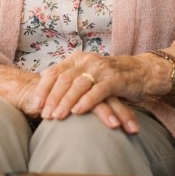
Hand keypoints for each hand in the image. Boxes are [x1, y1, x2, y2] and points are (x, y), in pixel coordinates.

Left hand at [34, 53, 153, 133]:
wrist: (139, 71)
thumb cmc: (107, 76)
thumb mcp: (85, 72)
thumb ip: (67, 75)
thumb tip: (43, 79)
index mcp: (77, 59)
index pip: (54, 72)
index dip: (43, 89)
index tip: (35, 105)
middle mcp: (87, 61)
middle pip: (64, 79)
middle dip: (52, 98)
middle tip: (44, 115)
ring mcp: (101, 69)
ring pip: (79, 85)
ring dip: (66, 102)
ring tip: (57, 116)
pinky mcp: (115, 79)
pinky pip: (98, 91)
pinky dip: (86, 101)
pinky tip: (77, 112)